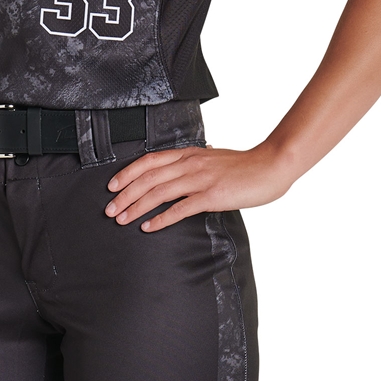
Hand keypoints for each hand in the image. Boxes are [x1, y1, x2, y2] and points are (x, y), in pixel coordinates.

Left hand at [104, 144, 291, 232]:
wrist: (271, 166)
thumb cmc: (244, 166)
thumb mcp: (213, 158)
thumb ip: (196, 163)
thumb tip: (182, 167)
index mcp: (189, 153)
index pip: (150, 160)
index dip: (128, 173)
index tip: (112, 185)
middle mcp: (190, 163)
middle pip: (148, 177)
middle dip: (125, 194)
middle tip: (109, 210)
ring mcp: (200, 178)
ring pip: (159, 192)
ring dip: (137, 207)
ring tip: (122, 219)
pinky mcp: (212, 195)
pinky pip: (181, 208)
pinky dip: (161, 218)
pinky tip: (149, 227)